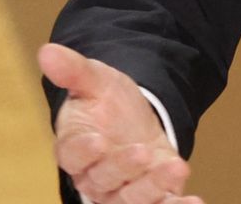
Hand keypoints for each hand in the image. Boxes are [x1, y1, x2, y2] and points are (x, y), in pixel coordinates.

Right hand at [38, 42, 200, 203]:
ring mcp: (121, 191)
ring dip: (153, 186)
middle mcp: (94, 176)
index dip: (83, 150)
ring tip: (176, 168)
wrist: (133, 121)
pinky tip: (194, 201)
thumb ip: (73, 70)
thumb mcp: (94, 80)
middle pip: (103, 179)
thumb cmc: (106, 103)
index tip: (98, 141)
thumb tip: (46, 51)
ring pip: (130, 198)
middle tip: (142, 151)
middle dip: (123, 167)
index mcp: (74, 147)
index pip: (72, 155)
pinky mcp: (148, 197)